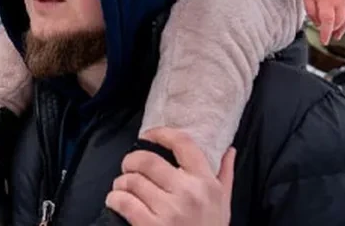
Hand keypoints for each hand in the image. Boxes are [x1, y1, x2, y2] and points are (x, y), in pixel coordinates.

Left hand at [105, 128, 234, 225]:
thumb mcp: (223, 205)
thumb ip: (225, 176)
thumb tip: (229, 150)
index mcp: (206, 183)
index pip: (182, 143)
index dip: (160, 133)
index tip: (149, 136)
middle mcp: (189, 193)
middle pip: (148, 160)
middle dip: (131, 160)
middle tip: (129, 166)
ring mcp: (170, 211)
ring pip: (132, 181)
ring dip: (121, 182)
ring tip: (123, 187)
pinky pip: (124, 202)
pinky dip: (115, 199)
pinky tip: (117, 201)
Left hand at [303, 0, 344, 44]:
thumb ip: (311, 10)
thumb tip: (318, 24)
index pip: (328, 20)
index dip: (326, 32)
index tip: (324, 41)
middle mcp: (339, 0)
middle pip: (339, 21)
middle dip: (333, 31)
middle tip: (328, 36)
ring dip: (343, 30)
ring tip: (336, 35)